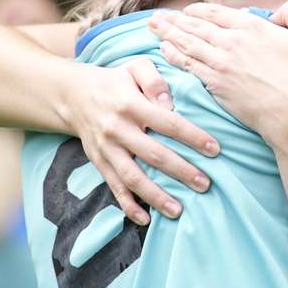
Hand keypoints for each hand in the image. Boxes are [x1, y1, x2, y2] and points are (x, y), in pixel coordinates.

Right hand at [63, 57, 220, 225]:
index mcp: (130, 104)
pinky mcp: (98, 162)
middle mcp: (117, 129)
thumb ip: (154, 80)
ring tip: (178, 210)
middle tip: (205, 184)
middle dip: (180, 171)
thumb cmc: (115, 81)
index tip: (215, 149)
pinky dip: (128, 205)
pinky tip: (145, 219)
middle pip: (153, 154)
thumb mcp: (134, 67)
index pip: (167, 123)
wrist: (73, 95)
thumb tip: (170, 103)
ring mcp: (106, 149)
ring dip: (155, 196)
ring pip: (132, 177)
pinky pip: (113, 187)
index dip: (192, 137)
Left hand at [148, 2, 287, 146]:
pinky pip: (188, 64)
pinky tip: (163, 50)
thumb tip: (276, 13)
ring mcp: (220, 61)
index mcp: (252, 26)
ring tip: (152, 27)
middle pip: (196, 25)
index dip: (198, 10)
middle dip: (174, 19)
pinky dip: (173, 54)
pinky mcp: (215, 82)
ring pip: (187, 42)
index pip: (216, 13)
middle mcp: (231, 40)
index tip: (187, 11)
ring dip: (167, 33)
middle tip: (157, 17)